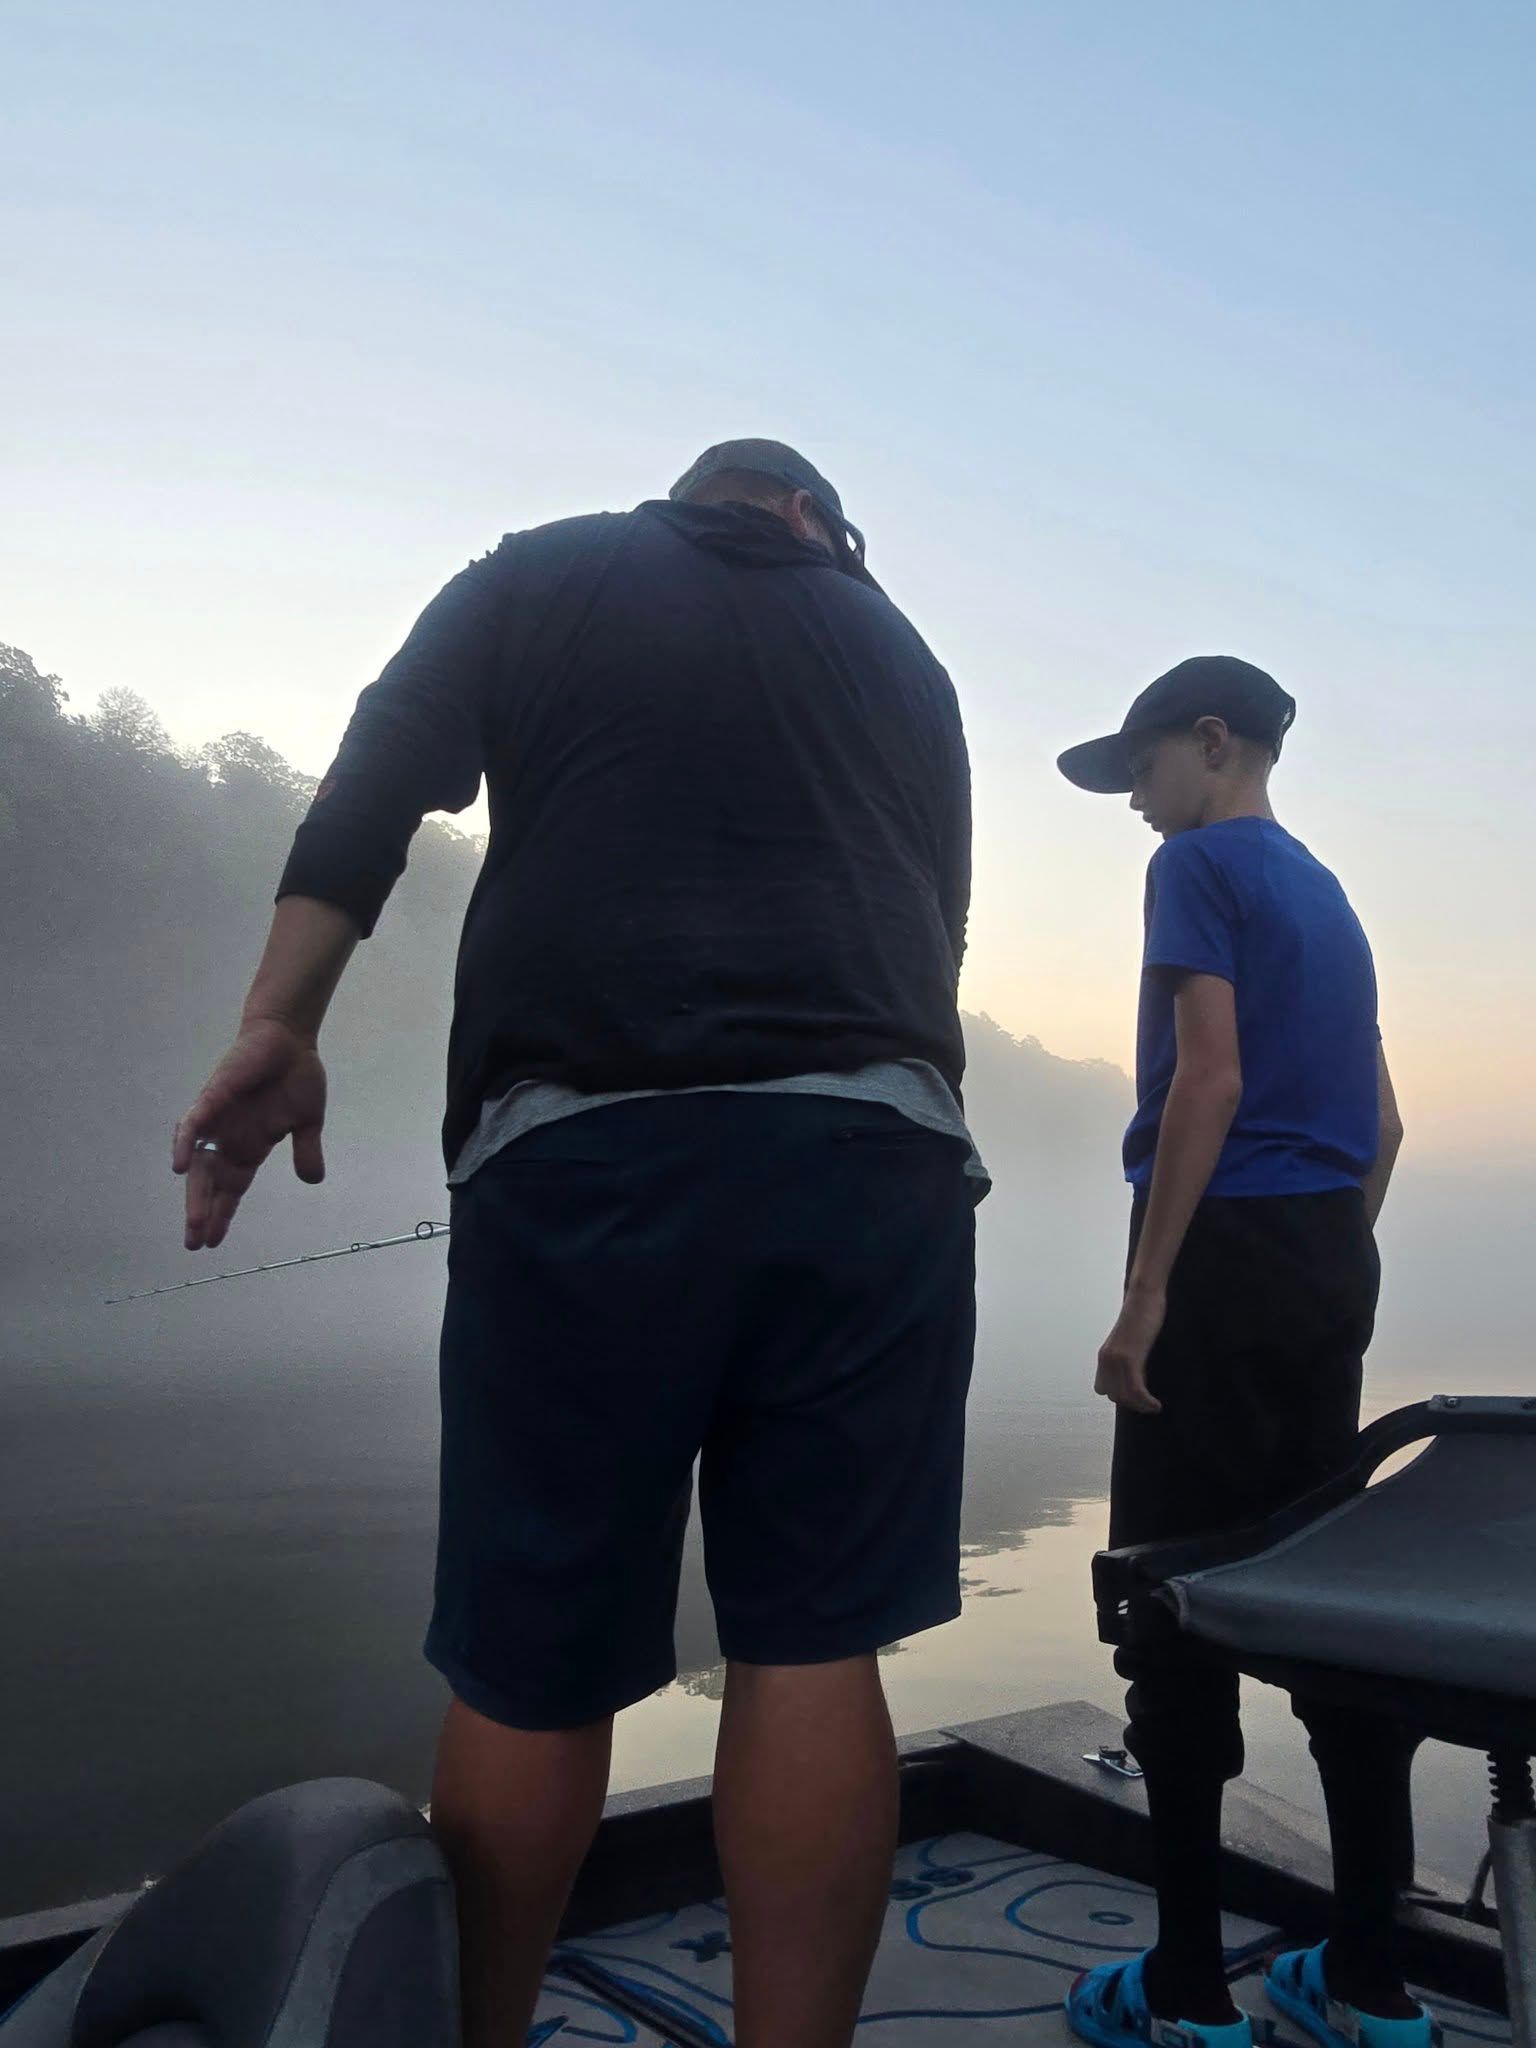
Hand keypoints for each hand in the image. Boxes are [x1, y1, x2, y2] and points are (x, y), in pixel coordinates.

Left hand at [172, 1018, 327, 1250]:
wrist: (290, 1038)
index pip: (230, 1187)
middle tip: (195, 1243)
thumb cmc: (296, 1075)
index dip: (221, 1213)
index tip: (213, 1242)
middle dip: (203, 1212)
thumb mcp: (308, 1121)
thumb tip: (313, 1180)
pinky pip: (193, 1125)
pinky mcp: (214, 1097)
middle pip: (210, 1183)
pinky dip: (183, 1145)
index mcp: (250, 1146)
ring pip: (198, 1162)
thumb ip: (306, 1151)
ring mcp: (218, 1120)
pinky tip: (178, 1168)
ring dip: (194, 1192)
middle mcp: (229, 1138)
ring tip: (193, 1223)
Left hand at [1094, 1285, 1165, 1413]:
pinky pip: (1135, 1390)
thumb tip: (1135, 1375)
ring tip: (1154, 1407)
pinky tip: (1156, 1404)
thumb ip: (1127, 1357)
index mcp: (1104, 1356)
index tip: (1137, 1397)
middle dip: (1132, 1404)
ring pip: (1125, 1396)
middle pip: (1114, 1396)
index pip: (1102, 1389)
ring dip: (1141, 1406)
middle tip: (1149, 1405)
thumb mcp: (1129, 1341)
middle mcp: (1106, 1360)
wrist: (1144, 1297)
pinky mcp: (1129, 1358)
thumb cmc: (1141, 1316)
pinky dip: (1146, 1401)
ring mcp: (1116, 1359)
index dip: (1119, 1396)